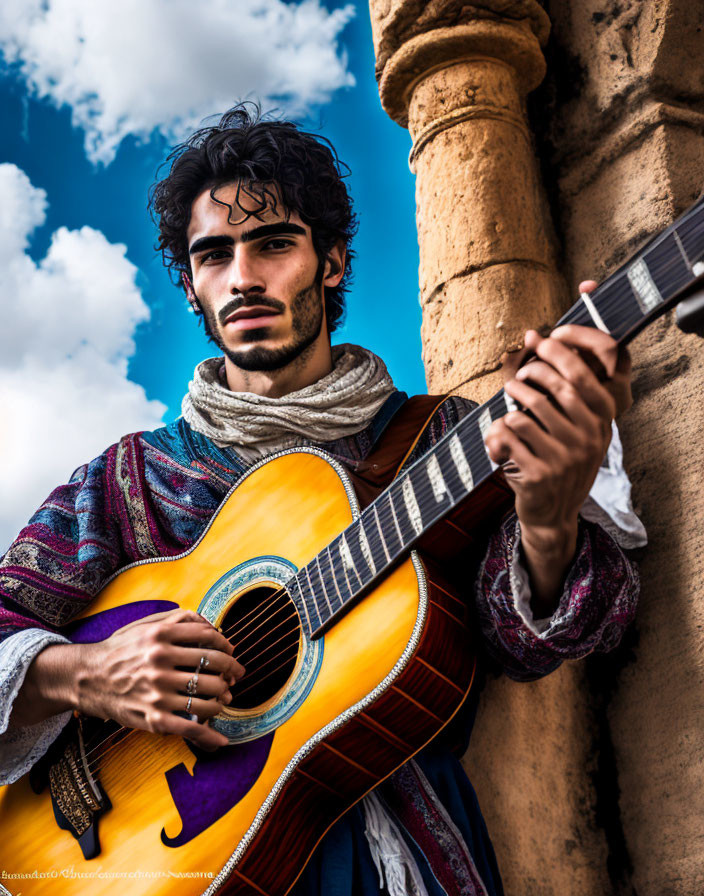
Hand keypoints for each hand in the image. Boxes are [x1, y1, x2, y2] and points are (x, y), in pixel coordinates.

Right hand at [77, 609, 244, 750]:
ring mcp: (157, 691)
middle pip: (213, 667)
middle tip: (235, 676)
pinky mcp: (153, 717)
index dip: (226, 646)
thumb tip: (212, 626)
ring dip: (221, 699)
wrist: (86, 678)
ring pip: (207, 697)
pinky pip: (190, 728)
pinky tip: (221, 740)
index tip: (231, 652)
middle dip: (231, 672)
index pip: (208, 638)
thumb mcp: (145, 625)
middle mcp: (159, 661)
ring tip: (222, 697)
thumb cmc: (120, 650)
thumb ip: (178, 619)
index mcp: (160, 636)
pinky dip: (209, 736)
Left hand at [484, 283, 631, 610]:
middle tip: (517, 377)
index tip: (539, 339)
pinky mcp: (539, 473)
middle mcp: (589, 439)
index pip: (584, 377)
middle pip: (555, 388)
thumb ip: (562, 389)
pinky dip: (497, 433)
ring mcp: (565, 457)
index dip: (559, 352)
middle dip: (530, 373)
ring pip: (526, 411)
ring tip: (508, 406)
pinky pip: (508, 435)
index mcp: (603, 423)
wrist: (553, 514)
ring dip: (511, 403)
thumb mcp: (575, 429)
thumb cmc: (559, 460)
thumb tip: (533, 336)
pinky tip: (499, 442)